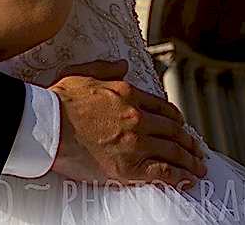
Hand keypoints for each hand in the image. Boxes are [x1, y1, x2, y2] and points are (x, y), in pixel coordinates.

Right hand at [49, 61, 205, 188]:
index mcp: (127, 94)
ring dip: (190, 160)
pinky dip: (179, 177)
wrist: (45, 125)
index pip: (162, 107)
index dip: (175, 118)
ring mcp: (135, 143)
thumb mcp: (82, 73)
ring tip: (199, 167)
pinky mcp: (129, 167)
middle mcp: (137, 117)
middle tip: (197, 149)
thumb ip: (106, 69)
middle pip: (173, 130)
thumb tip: (123, 65)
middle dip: (188, 141)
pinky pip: (164, 173)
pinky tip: (187, 180)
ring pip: (174, 151)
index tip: (181, 126)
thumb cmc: (58, 101)